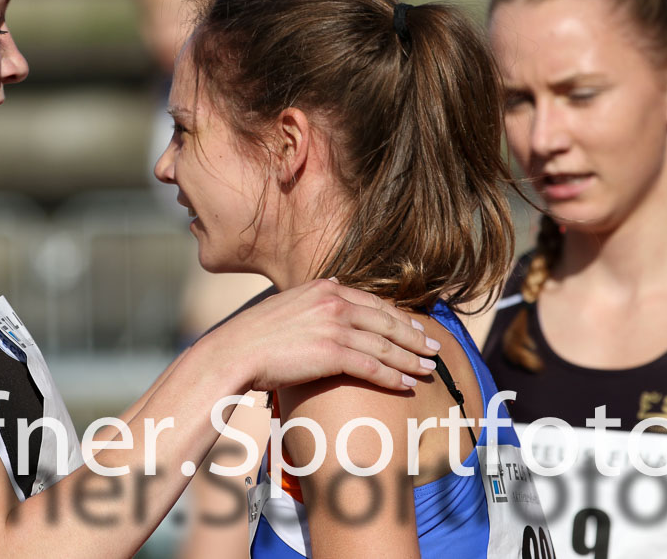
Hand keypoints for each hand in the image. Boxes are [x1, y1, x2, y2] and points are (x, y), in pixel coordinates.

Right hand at [200, 278, 440, 393]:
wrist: (234, 351)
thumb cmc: (255, 334)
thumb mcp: (287, 301)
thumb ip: (314, 294)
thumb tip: (335, 282)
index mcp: (324, 287)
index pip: (372, 302)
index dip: (398, 317)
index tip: (415, 327)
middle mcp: (333, 302)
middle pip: (386, 321)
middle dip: (413, 337)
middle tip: (433, 348)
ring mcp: (334, 326)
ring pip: (384, 345)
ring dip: (410, 359)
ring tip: (428, 370)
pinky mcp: (331, 352)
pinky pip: (373, 367)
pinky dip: (394, 377)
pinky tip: (408, 385)